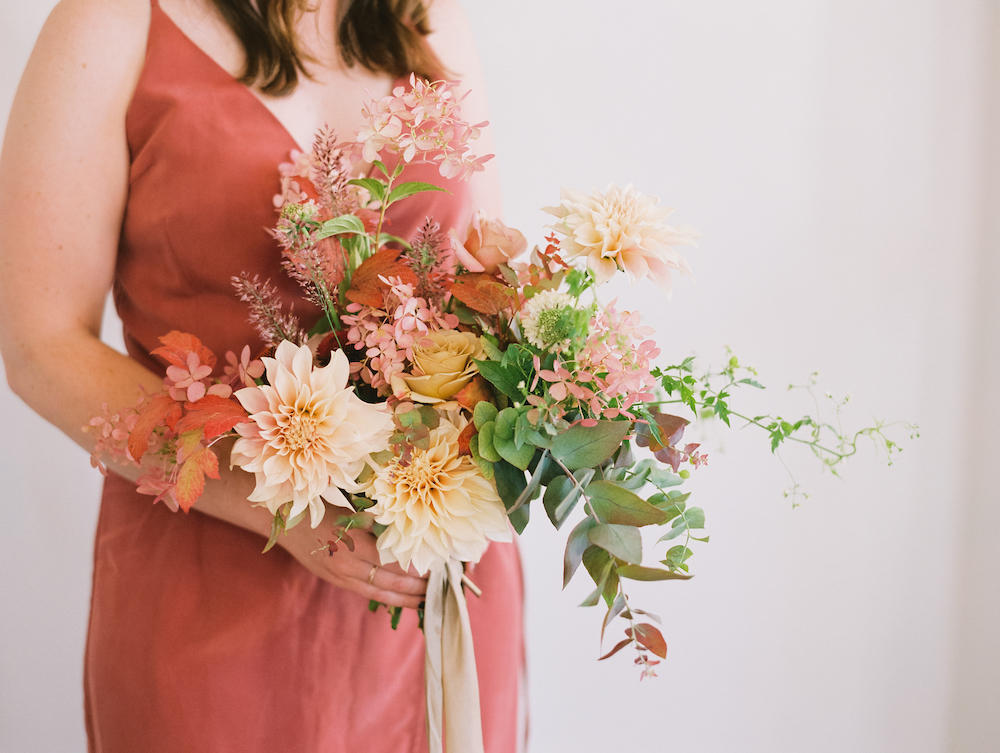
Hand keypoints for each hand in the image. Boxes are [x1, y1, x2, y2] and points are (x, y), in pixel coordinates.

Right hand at [278, 513, 426, 608]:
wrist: (283, 521)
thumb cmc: (321, 507)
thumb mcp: (351, 509)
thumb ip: (377, 520)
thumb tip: (407, 527)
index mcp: (355, 540)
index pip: (395, 559)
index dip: (417, 565)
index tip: (438, 565)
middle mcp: (349, 562)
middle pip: (392, 579)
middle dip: (417, 585)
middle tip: (440, 587)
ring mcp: (342, 575)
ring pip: (381, 591)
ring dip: (406, 598)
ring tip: (427, 600)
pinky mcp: (336, 581)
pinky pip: (366, 592)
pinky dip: (387, 598)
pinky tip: (402, 600)